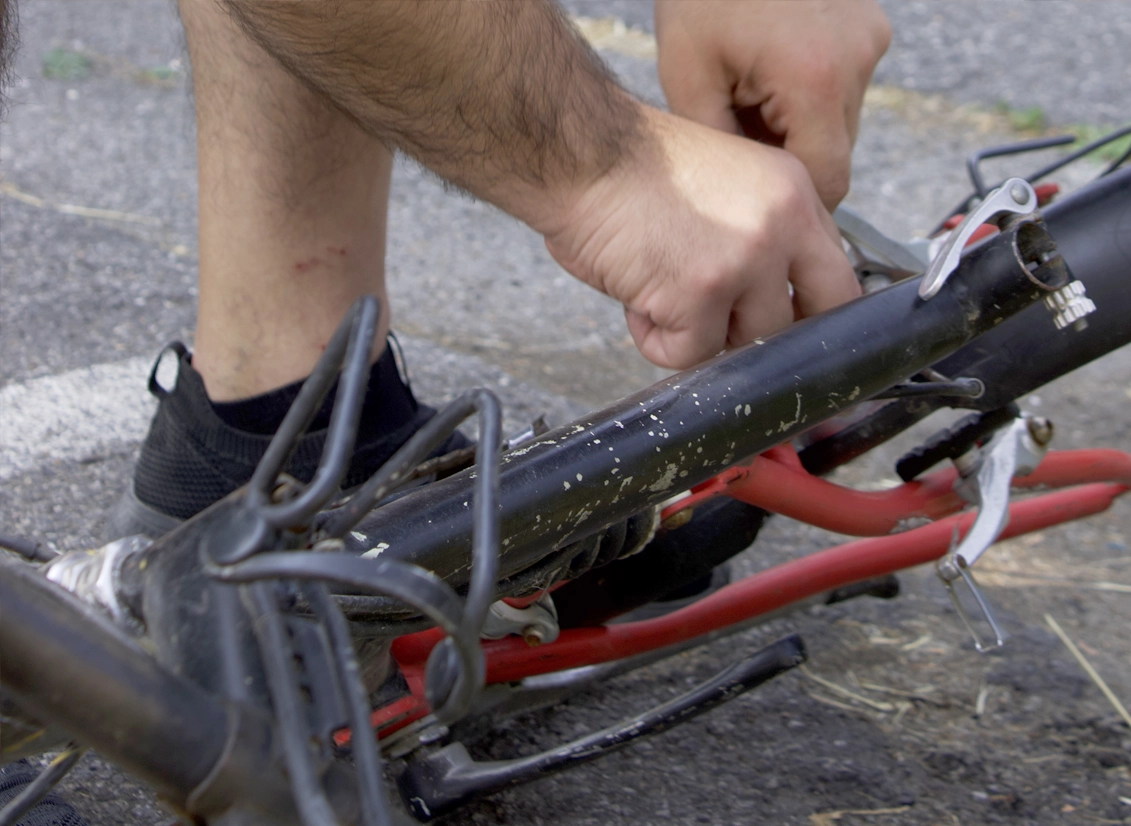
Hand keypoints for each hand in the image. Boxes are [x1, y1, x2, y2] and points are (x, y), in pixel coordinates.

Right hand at [542, 108, 859, 369]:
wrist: (582, 153)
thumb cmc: (632, 170)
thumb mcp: (726, 184)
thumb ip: (761, 234)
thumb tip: (770, 303)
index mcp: (794, 191)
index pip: (836, 275)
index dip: (809, 312)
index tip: (784, 331)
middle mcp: (781, 224)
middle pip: (811, 319)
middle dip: (766, 336)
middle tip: (722, 328)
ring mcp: (746, 260)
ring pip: (749, 343)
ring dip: (701, 334)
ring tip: (659, 294)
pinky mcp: (702, 293)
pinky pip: (690, 354)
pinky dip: (656, 341)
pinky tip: (635, 302)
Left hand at [655, 0, 890, 208]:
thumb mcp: (690, 84)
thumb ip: (725, 156)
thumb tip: (750, 205)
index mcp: (815, 80)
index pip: (828, 183)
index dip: (795, 201)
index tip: (760, 203)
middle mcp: (858, 59)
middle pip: (837, 154)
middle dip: (792, 159)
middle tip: (742, 133)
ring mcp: (870, 38)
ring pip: (842, 124)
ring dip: (802, 127)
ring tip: (753, 95)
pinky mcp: (871, 27)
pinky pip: (846, 88)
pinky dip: (812, 96)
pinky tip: (773, 72)